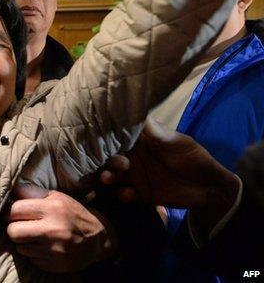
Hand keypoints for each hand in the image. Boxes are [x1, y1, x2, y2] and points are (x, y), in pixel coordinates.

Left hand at [6, 184, 114, 272]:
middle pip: (12, 231)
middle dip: (13, 228)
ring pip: (20, 247)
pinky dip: (34, 253)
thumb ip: (32, 193)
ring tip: (36, 236)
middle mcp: (53, 230)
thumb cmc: (72, 214)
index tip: (14, 213)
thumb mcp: (56, 197)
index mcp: (52, 208)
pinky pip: (31, 259)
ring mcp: (54, 250)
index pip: (15, 210)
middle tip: (20, 226)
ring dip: (24, 242)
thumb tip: (10, 189)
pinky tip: (44, 247)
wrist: (98, 239)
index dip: (11, 211)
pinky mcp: (54, 266)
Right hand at [100, 117, 239, 235]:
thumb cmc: (192, 157)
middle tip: (119, 162)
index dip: (108, 134)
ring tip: (107, 178)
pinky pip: (124, 193)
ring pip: (113, 174)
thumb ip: (159, 132)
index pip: (119, 134)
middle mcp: (133, 156)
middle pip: (111, 155)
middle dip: (108, 158)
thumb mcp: (178, 142)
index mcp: (140, 140)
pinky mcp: (138, 193)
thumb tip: (141, 114)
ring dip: (108, 176)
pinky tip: (129, 194)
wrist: (207, 188)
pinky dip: (123, 194)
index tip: (100, 134)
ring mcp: (134, 175)